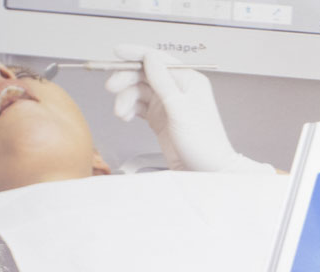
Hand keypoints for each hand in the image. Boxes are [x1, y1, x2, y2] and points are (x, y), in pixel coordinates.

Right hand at [106, 45, 272, 173]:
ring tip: (120, 113)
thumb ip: (163, 82)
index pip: (158, 59)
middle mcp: (177, 88)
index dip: (136, 54)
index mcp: (188, 80)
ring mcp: (168, 104)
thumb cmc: (203, 143)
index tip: (116, 52)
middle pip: (144, 74)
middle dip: (126, 79)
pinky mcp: (160, 119)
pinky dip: (129, 109)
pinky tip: (125, 117)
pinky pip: (139, 107)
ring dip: (126, 98)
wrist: (207, 171)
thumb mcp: (180, 109)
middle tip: (111, 88)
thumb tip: (149, 57)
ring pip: (139, 91)